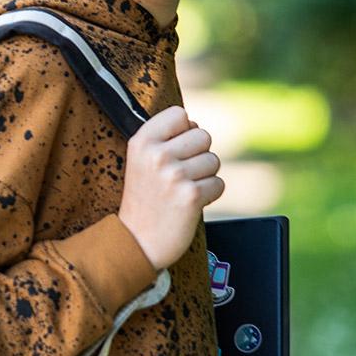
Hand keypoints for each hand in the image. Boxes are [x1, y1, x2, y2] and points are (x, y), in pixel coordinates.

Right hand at [118, 106, 223, 270]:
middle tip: (181, 173)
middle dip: (199, 154)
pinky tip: (190, 202)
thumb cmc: (144, 197)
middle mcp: (157, 155)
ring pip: (213, 160)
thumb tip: (195, 125)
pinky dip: (210, 194)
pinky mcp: (191, 196)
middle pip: (203, 135)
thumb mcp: (141, 160)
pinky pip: (218, 184)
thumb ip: (164, 138)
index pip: (179, 114)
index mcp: (142, 141)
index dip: (184, 130)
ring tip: (183, 188)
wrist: (137, 240)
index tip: (175, 148)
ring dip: (205, 175)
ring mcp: (174, 175)